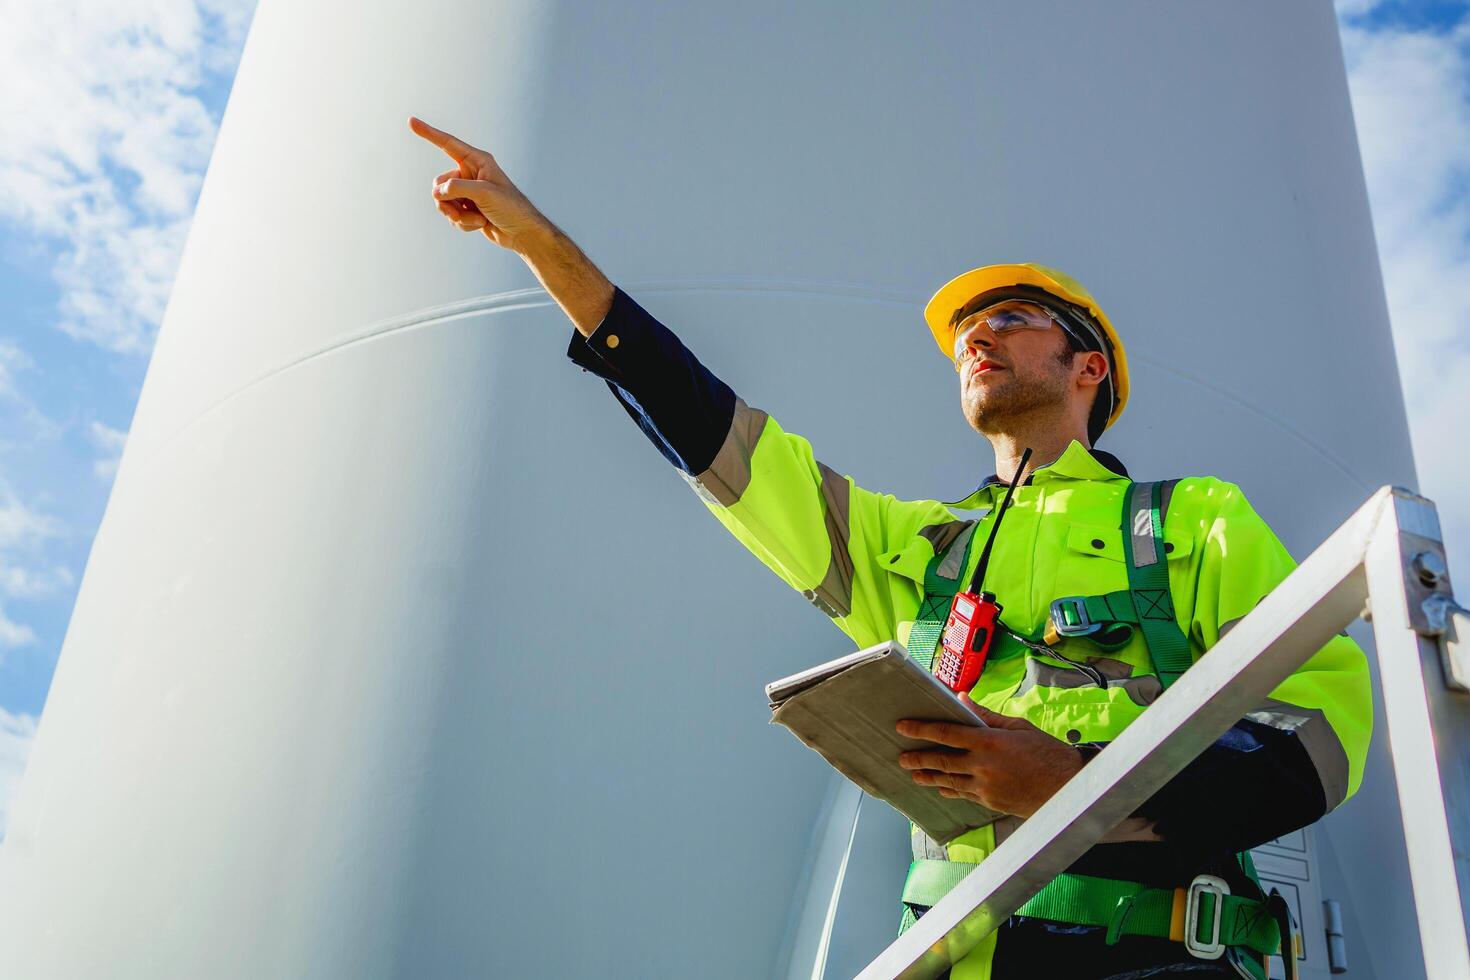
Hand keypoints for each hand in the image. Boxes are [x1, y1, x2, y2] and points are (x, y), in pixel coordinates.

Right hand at [408, 116, 550, 251]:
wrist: (523, 233)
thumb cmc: (511, 208)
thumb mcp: (485, 193)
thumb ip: (458, 187)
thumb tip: (438, 192)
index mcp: (477, 161)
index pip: (448, 144)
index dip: (429, 133)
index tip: (411, 122)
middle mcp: (470, 174)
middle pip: (439, 183)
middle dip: (446, 201)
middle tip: (459, 212)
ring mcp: (468, 192)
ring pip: (443, 202)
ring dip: (458, 215)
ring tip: (477, 219)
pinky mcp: (467, 209)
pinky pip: (451, 215)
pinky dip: (463, 223)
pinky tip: (480, 225)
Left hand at [896, 703, 1083, 817]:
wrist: (1068, 788)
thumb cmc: (1047, 752)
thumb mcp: (1018, 727)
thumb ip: (986, 716)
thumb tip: (962, 700)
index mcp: (990, 742)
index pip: (947, 733)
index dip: (921, 729)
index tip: (903, 727)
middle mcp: (983, 766)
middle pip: (942, 760)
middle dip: (919, 758)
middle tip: (901, 757)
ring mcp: (985, 787)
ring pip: (949, 781)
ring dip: (929, 776)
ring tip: (913, 773)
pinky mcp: (991, 802)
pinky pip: (964, 795)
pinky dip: (950, 790)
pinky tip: (940, 787)